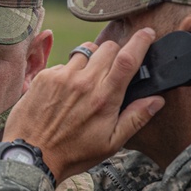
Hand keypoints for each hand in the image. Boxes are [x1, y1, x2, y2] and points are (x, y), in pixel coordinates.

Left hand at [5, 27, 163, 182]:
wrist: (32, 157)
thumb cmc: (73, 153)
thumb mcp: (111, 143)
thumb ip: (135, 118)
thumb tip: (157, 100)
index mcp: (104, 98)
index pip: (127, 59)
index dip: (140, 41)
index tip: (147, 33)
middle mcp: (83, 82)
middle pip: (108, 47)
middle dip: (115, 53)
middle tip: (112, 71)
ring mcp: (62, 77)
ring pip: (85, 51)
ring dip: (92, 60)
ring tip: (87, 81)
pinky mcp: (44, 77)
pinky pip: (64, 63)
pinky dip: (70, 71)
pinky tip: (66, 91)